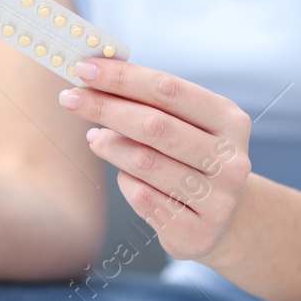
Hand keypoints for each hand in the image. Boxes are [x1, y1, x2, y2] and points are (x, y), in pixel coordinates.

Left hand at [58, 59, 252, 264]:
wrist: (226, 219)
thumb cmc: (193, 156)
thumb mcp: (187, 123)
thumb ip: (150, 101)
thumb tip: (94, 75)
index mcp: (230, 120)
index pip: (168, 90)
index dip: (123, 78)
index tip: (85, 67)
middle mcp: (229, 160)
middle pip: (154, 125)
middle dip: (105, 107)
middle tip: (70, 98)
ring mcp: (217, 200)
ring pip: (143, 163)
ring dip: (109, 146)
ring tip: (94, 137)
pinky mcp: (197, 233)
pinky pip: (142, 198)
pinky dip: (125, 181)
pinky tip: (124, 174)